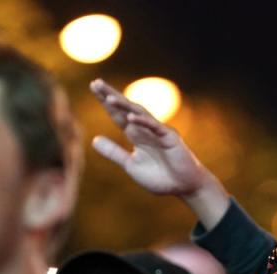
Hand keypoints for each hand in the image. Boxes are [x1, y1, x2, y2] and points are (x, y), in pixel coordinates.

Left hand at [89, 78, 222, 199]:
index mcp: (136, 135)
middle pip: (126, 109)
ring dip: (124, 106)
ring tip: (108, 98)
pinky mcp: (170, 138)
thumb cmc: (160, 177)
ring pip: (139, 114)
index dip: (105, 103)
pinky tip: (130, 118)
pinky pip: (155, 128)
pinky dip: (143, 122)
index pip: (118, 115)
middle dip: (111, 96)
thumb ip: (114, 152)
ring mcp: (158, 132)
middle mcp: (146, 129)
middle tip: (96, 83)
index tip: (93, 87)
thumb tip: (94, 139)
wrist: (183, 187)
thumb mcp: (130, 164)